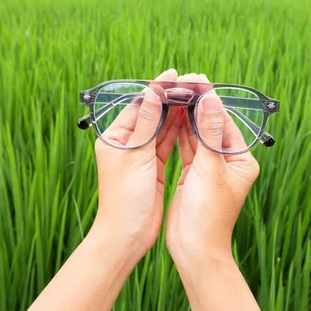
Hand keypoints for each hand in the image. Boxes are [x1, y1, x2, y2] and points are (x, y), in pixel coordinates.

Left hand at [91, 68, 182, 260]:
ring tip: (195, 96)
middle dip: (169, 99)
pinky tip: (190, 118)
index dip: (157, 90)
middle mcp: (126, 144)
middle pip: (150, 115)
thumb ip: (146, 124)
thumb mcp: (136, 156)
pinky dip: (177, 132)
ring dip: (176, 113)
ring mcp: (139, 156)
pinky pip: (166, 144)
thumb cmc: (125, 198)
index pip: (137, 105)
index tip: (174, 75)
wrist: (127, 235)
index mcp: (114, 138)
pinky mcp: (152, 168)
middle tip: (192, 84)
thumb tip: (151, 92)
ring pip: (160, 129)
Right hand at [166, 73, 259, 267]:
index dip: (210, 101)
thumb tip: (212, 99)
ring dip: (186, 116)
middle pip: (210, 126)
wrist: (194, 250)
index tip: (196, 80)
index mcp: (241, 161)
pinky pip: (186, 148)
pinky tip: (170, 116)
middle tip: (182, 82)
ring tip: (174, 93)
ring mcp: (210, 169)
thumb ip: (209, 133)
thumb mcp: (209, 169)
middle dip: (197, 105)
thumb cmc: (208, 215)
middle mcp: (227, 162)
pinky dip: (178, 133)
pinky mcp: (193, 175)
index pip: (225, 122)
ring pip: (197, 136)